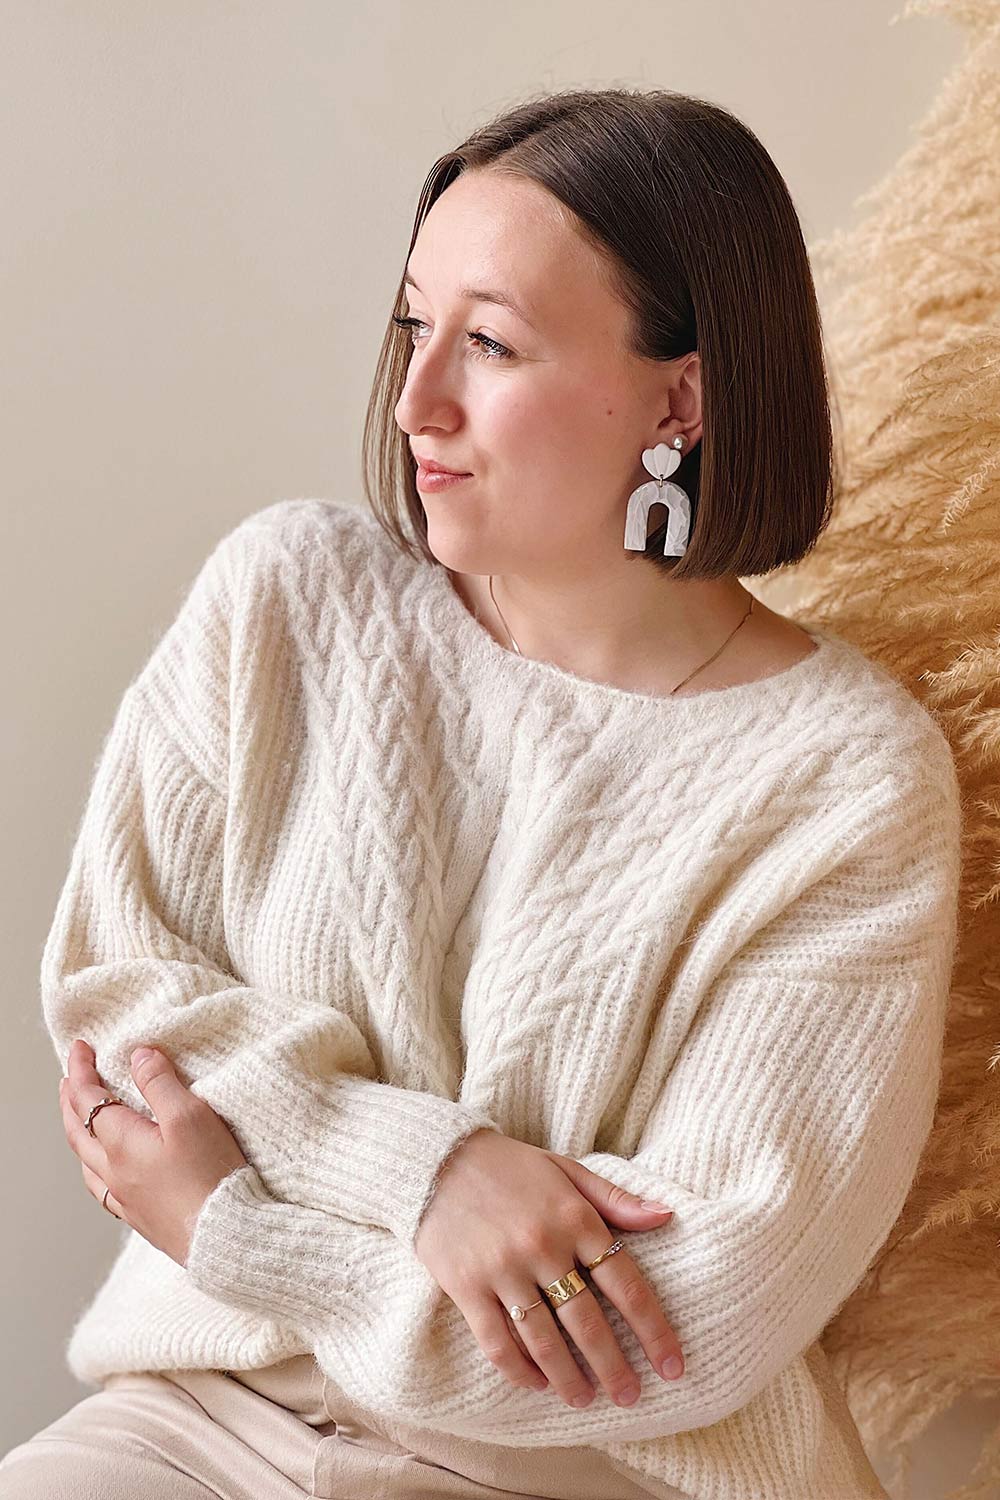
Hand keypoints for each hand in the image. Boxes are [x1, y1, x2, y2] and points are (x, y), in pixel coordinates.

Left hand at [58, 1039, 248, 1267]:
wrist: (225, 1234)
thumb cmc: (210, 1175)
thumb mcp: (189, 1116)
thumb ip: (160, 1083)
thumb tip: (138, 1056)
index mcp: (121, 1143)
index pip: (89, 1099)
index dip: (80, 1070)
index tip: (80, 1048)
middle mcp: (114, 1172)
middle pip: (79, 1130)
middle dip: (71, 1100)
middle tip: (69, 1078)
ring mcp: (125, 1197)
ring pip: (86, 1161)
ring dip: (79, 1133)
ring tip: (80, 1119)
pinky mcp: (140, 1216)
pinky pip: (102, 1187)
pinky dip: (94, 1167)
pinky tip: (105, 1170)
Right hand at [414, 1128, 684, 1409]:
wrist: (437, 1160)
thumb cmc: (511, 1167)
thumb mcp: (567, 1171)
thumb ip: (616, 1199)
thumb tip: (666, 1216)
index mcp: (574, 1217)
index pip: (625, 1283)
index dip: (653, 1329)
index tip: (672, 1365)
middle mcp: (542, 1246)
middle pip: (587, 1322)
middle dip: (615, 1367)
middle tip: (631, 1397)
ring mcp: (502, 1269)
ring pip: (544, 1341)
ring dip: (569, 1379)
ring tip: (586, 1400)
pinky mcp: (467, 1287)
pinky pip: (498, 1342)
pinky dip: (520, 1370)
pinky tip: (538, 1383)